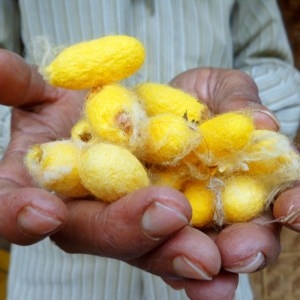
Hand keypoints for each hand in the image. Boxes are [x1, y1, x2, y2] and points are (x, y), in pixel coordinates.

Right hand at [0, 51, 222, 298]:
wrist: (142, 103)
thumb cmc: (99, 90)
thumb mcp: (64, 78)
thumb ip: (24, 82)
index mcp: (48, 181)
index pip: (12, 206)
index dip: (17, 215)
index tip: (44, 210)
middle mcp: (85, 212)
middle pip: (96, 235)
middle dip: (128, 230)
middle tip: (169, 215)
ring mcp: (129, 223)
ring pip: (146, 250)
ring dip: (178, 256)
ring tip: (213, 260)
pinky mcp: (169, 226)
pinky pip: (184, 246)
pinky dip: (205, 261)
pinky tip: (231, 267)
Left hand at [170, 67, 299, 298]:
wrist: (157, 106)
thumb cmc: (198, 97)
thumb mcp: (220, 87)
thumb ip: (239, 100)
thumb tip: (262, 122)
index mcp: (251, 175)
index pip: (282, 195)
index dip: (293, 204)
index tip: (290, 208)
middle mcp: (223, 206)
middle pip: (244, 237)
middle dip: (245, 247)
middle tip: (238, 251)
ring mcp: (186, 219)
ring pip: (201, 251)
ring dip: (203, 263)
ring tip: (202, 265)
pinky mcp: (150, 220)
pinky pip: (156, 247)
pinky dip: (164, 259)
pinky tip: (171, 271)